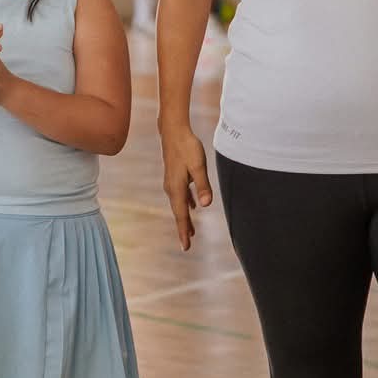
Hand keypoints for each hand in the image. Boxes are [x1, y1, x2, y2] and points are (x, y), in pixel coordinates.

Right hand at [161, 121, 212, 249]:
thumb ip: (202, 185)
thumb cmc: (187, 147)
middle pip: (179, 212)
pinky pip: (181, 195)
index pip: (181, 215)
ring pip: (179, 204)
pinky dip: (186, 204)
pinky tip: (192, 206)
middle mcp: (171, 188)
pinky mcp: (174, 176)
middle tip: (187, 245)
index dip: (184, 231)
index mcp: (177, 188)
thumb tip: (205, 205)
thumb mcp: (198, 166)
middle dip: (183, 229)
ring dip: (185, 218)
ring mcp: (172, 182)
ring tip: (191, 231)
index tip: (186, 247)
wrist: (173, 131)